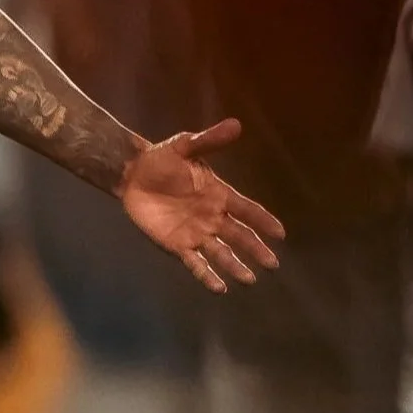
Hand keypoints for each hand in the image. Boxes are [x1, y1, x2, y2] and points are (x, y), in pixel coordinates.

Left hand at [119, 118, 285, 292]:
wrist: (132, 173)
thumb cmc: (161, 158)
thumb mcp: (185, 146)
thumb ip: (209, 140)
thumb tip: (236, 124)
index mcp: (218, 194)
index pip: (247, 210)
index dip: (263, 221)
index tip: (281, 234)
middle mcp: (211, 217)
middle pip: (239, 235)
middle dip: (255, 249)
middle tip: (273, 264)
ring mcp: (194, 232)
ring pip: (220, 252)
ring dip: (235, 266)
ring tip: (250, 280)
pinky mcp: (175, 244)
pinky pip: (194, 263)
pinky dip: (206, 275)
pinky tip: (220, 288)